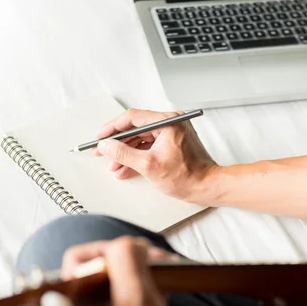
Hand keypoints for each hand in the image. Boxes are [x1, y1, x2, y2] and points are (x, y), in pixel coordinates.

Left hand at [43, 237, 192, 305]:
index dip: (106, 249)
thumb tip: (127, 242)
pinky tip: (161, 295)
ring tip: (164, 279)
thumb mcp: (138, 296)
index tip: (132, 253)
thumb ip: (127, 259)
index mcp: (73, 305)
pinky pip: (123, 300)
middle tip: (155, 262)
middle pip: (99, 268)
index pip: (77, 259)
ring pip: (114, 283)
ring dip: (140, 275)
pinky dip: (142, 291)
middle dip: (131, 260)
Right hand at [93, 108, 218, 202]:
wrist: (206, 187)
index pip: (133, 118)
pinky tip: (125, 168)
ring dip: (126, 153)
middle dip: (118, 144)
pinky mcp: (172, 144)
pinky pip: (149, 147)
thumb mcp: (148, 165)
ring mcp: (172, 133)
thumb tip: (106, 146)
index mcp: (168, 121)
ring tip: (113, 166)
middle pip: (136, 129)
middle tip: (102, 152)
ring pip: (141, 140)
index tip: (100, 137)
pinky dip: (137, 157)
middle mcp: (171, 123)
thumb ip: (123, 153)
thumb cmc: (187, 176)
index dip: (113, 128)